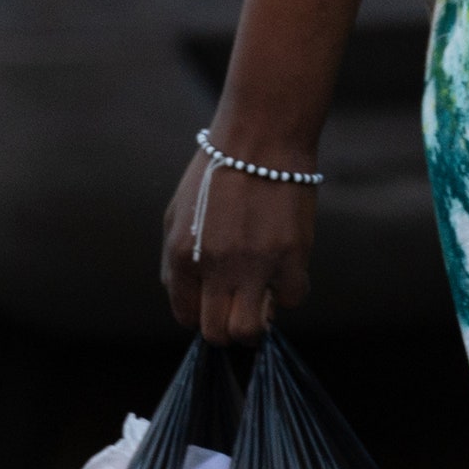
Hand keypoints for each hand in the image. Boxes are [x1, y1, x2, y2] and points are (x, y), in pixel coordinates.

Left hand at [161, 147, 317, 342]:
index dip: (202, 313)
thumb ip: (176, 262)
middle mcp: (216, 265)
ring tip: (262, 295)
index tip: (216, 299)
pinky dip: (288, 290)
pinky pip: (292, 298)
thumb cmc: (218, 171)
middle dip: (227, 327)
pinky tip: (285, 268)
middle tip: (239, 305)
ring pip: (252, 329)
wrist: (262, 136)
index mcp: (183, 255)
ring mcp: (255, 263)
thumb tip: (188, 299)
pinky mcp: (292, 254)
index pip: (186, 317)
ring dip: (257, 319)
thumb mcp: (178, 213)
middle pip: (217, 333)